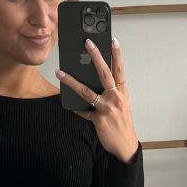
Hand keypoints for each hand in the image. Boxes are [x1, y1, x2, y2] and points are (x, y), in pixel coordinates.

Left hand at [56, 38, 139, 163]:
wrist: (125, 145)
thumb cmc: (123, 123)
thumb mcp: (122, 105)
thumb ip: (112, 92)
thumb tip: (97, 80)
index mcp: (122, 93)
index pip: (120, 70)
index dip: (117, 55)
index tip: (112, 40)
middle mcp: (115, 98)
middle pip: (105, 73)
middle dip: (96, 56)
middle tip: (88, 43)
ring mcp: (107, 109)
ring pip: (87, 91)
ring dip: (72, 81)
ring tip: (61, 72)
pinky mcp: (99, 120)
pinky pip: (83, 111)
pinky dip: (76, 108)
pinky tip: (68, 104)